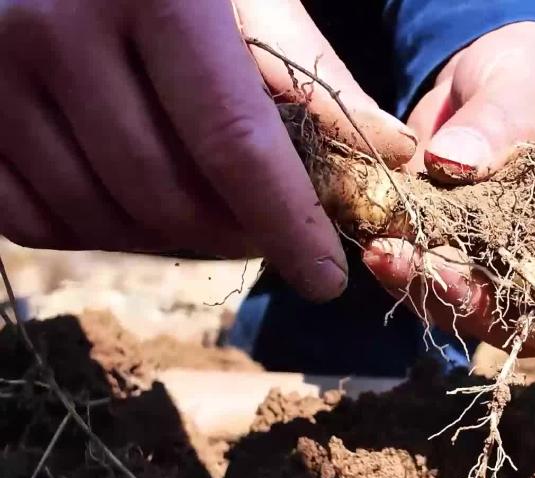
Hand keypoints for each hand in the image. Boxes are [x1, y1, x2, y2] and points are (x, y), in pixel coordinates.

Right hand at [0, 0, 414, 300]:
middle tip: (269, 231)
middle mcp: (58, 30)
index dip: (287, 223)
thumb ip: (312, 77)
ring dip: (172, 241)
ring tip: (208, 212)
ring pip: (102, 219)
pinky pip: (35, 222)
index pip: (234, 143)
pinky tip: (134, 201)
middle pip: (167, 196)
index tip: (325, 279)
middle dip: (235, 237)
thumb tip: (389, 157)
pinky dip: (99, 234)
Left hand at [363, 22, 534, 359]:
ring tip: (385, 252)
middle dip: (475, 303)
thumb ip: (501, 118)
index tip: (520, 289)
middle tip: (421, 264)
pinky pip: (433, 290)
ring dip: (429, 293)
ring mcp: (506, 277)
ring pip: (475, 315)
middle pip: (533, 326)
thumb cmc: (529, 76)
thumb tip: (453, 161)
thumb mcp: (526, 79)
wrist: (481, 82)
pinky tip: (379, 245)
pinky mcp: (457, 269)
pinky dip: (405, 274)